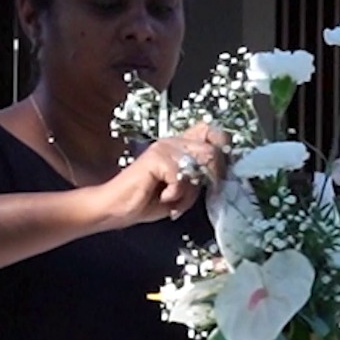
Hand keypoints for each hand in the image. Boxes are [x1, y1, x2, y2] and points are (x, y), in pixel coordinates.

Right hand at [110, 123, 226, 224]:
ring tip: (173, 198)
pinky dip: (175, 194)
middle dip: (211, 177)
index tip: (220, 175)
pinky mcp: (155, 158)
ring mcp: (164, 148)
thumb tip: (218, 177)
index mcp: (181, 146)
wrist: (117, 207)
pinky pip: (181, 177)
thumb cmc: (147, 200)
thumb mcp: (182, 191)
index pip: (212, 132)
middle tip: (193, 195)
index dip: (222, 150)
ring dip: (190, 190)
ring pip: (199, 164)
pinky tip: (162, 197)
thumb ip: (198, 180)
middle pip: (212, 149)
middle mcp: (174, 142)